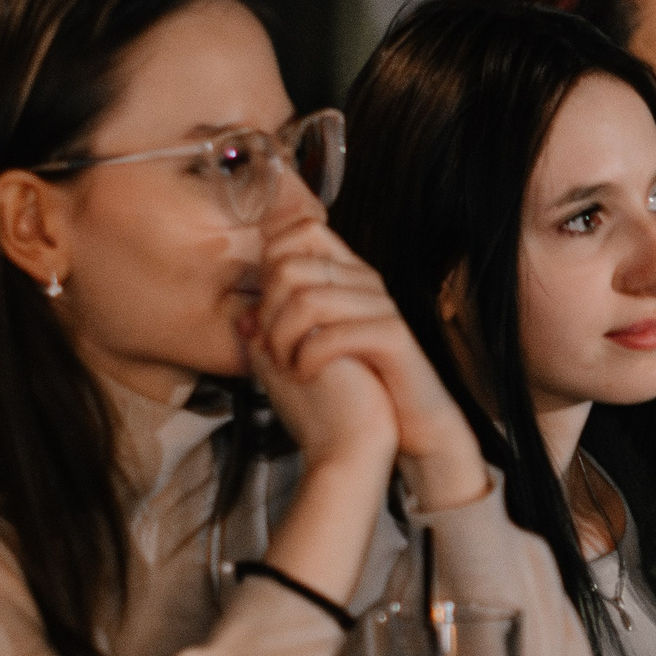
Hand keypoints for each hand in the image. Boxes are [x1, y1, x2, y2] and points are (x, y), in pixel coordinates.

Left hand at [249, 219, 490, 511]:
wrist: (409, 426)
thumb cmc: (358, 388)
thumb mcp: (311, 349)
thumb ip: (280, 328)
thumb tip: (245, 315)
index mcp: (347, 275)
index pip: (305, 229)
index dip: (272, 254)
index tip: (265, 300)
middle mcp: (365, 281)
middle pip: (291, 266)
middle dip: (267, 311)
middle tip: (271, 347)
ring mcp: (380, 306)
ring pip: (306, 300)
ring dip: (282, 338)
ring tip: (286, 365)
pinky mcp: (392, 336)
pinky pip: (334, 334)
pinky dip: (307, 358)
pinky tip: (306, 375)